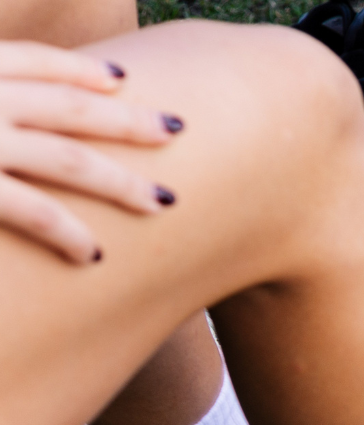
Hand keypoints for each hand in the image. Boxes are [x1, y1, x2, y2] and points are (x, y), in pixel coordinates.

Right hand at [0, 40, 182, 262]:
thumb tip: (4, 114)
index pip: (29, 61)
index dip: (78, 69)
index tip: (121, 78)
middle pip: (68, 107)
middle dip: (128, 121)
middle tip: (177, 131)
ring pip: (70, 161)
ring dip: (123, 184)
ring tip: (164, 203)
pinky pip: (38, 213)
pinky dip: (71, 234)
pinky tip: (96, 255)